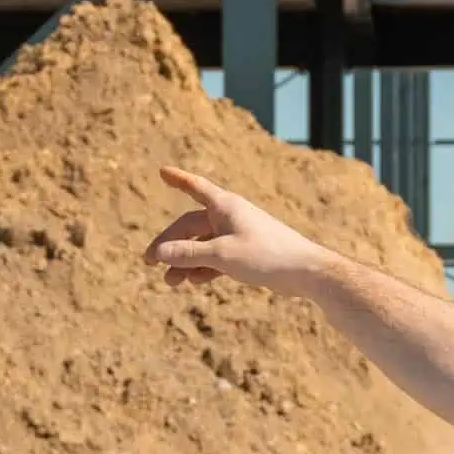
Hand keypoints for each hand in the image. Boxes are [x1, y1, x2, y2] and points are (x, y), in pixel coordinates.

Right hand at [148, 167, 329, 295]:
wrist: (304, 271)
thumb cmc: (266, 255)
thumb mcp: (222, 255)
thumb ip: (189, 254)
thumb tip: (159, 252)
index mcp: (225, 206)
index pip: (195, 187)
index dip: (178, 179)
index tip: (162, 171)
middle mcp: (230, 216)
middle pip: (190, 226)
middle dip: (170, 244)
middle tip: (149, 262)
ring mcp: (238, 235)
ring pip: (202, 245)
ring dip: (185, 261)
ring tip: (171, 282)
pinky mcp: (246, 253)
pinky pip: (216, 257)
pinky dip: (204, 268)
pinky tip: (194, 281)